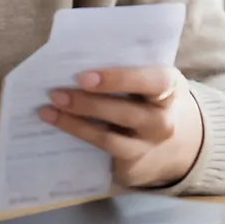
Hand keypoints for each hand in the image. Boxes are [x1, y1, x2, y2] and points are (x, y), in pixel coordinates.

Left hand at [39, 66, 203, 188]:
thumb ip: (126, 68)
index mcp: (169, 89)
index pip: (151, 81)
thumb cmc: (150, 97)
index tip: (83, 77)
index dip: (116, 80)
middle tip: (55, 93)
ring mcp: (147, 147)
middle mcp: (162, 121)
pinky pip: (101, 153)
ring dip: (74, 124)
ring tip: (48, 110)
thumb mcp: (149, 79)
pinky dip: (78, 138)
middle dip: (87, 103)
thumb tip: (75, 57)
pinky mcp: (132, 166)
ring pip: (108, 138)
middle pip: (124, 113)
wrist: (177, 141)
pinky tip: (57, 126)